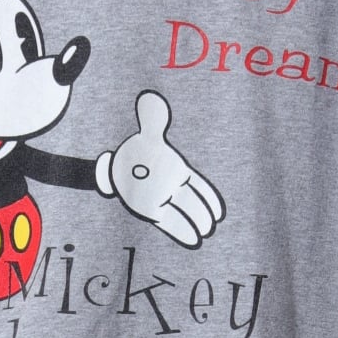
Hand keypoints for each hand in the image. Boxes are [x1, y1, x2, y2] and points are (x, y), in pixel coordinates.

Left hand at [94, 90, 224, 247]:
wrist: (115, 169)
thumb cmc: (137, 153)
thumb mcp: (146, 136)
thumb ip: (152, 119)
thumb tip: (150, 95)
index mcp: (178, 169)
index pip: (199, 184)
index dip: (210, 197)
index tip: (222, 210)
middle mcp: (174, 186)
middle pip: (192, 202)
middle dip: (203, 214)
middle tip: (212, 226)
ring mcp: (164, 199)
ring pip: (184, 213)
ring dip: (195, 223)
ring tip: (205, 234)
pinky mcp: (152, 211)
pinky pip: (170, 222)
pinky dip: (181, 231)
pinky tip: (194, 241)